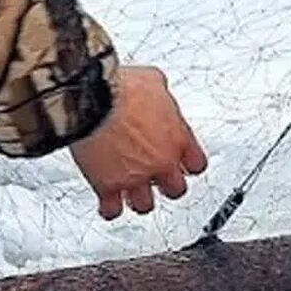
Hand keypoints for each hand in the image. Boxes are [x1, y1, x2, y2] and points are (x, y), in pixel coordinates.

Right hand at [69, 64, 209, 220]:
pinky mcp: (107, 186)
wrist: (93, 99)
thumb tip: (157, 89)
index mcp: (177, 137)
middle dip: (166, 185)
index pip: (197, 165)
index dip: (188, 166)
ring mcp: (135, 177)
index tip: (181, 165)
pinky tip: (108, 204)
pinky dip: (110, 209)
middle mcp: (161, 162)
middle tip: (156, 179)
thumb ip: (160, 94)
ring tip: (131, 191)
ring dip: (139, 199)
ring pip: (146, 205)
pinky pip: (112, 210)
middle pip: (176, 190)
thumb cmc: (122, 88)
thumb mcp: (152, 80)